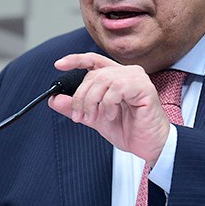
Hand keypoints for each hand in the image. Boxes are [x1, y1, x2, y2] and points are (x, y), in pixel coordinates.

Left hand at [48, 53, 170, 164]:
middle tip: (79, 116)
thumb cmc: (129, 130)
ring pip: (103, 80)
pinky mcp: (144, 87)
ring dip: (92, 102)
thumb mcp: (95, 118)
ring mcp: (137, 78)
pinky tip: (113, 115)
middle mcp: (127, 73)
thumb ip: (76, 108)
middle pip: (93, 75)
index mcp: (116, 77)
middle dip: (81, 97)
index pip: (94, 61)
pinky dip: (109, 104)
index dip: (75, 60)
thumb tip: (55, 99)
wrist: (150, 145)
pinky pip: (116, 88)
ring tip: (96, 117)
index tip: (59, 64)